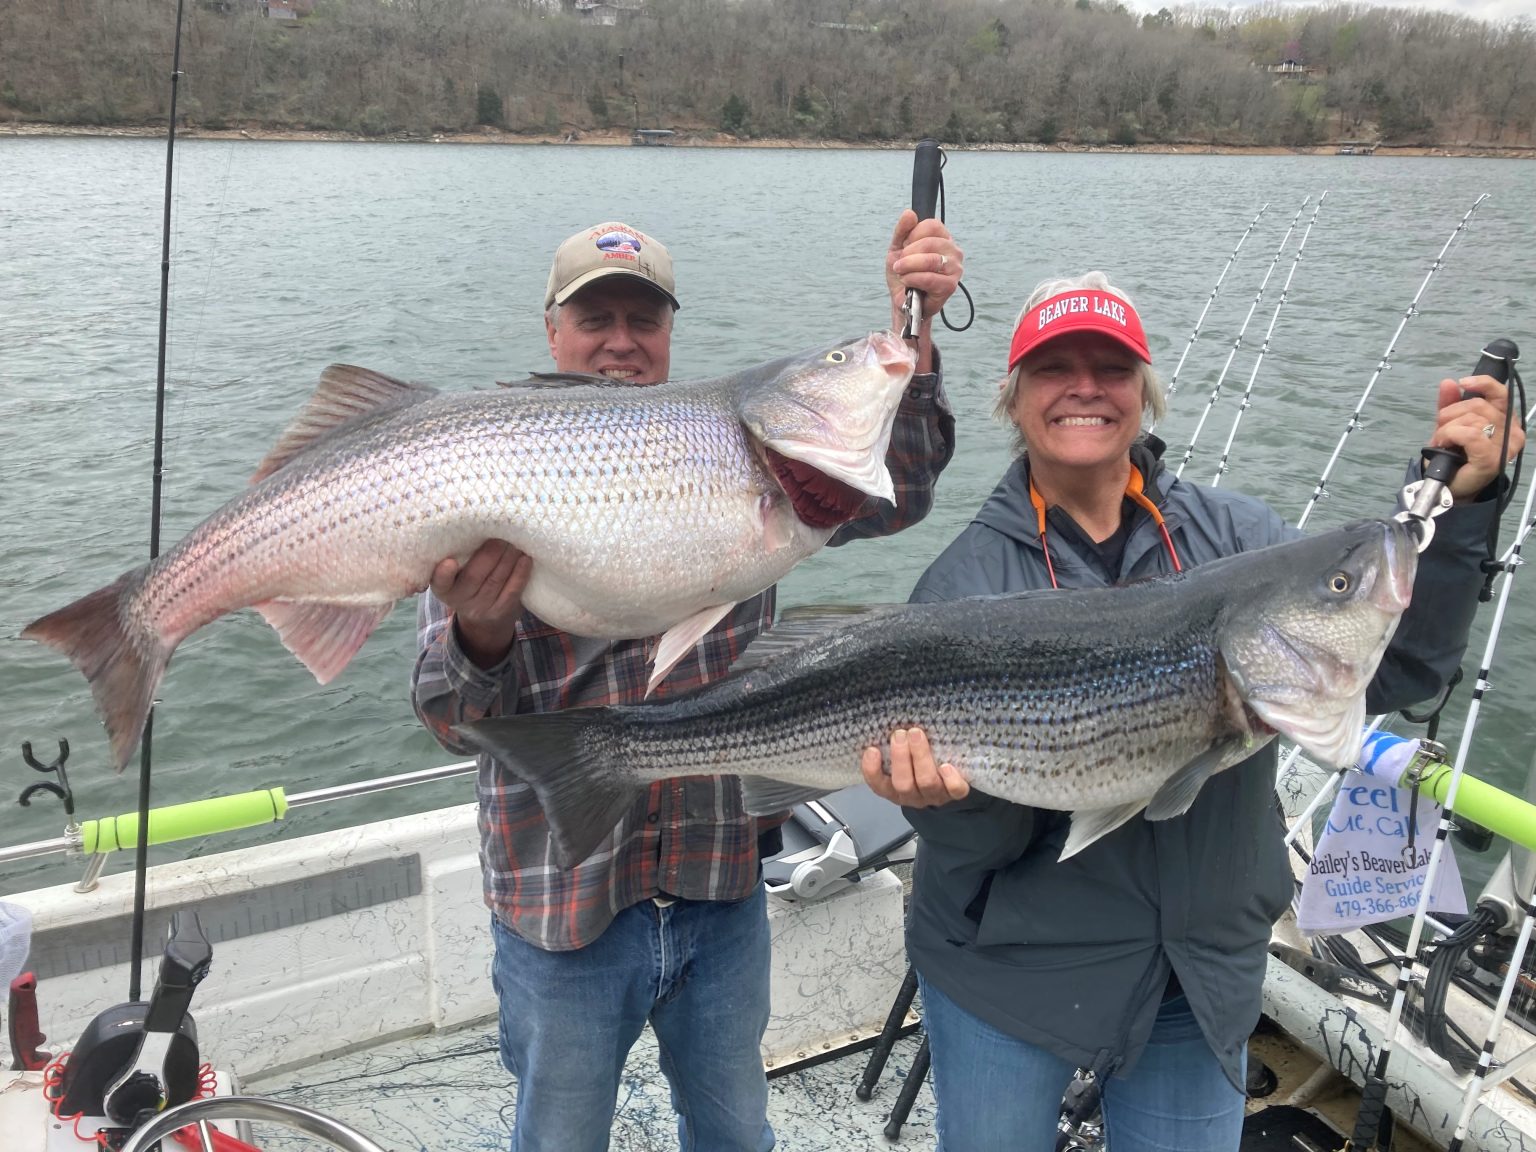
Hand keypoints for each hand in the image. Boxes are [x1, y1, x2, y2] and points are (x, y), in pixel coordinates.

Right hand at [429, 539, 530, 667]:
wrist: (483, 620)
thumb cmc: (468, 584)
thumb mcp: (456, 576)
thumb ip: (460, 556)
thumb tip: (481, 526)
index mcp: (443, 588)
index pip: (440, 582)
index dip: (444, 573)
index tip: (450, 562)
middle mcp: (460, 600)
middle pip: (475, 575)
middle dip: (491, 552)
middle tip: (502, 532)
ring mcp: (481, 608)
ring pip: (496, 579)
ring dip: (508, 557)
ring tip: (516, 540)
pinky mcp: (501, 611)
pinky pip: (512, 590)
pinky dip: (521, 572)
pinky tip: (525, 558)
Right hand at [861, 727, 969, 807]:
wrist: (948, 779)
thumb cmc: (916, 760)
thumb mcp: (901, 756)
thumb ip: (893, 746)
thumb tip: (884, 721)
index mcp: (894, 790)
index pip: (878, 786)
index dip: (872, 770)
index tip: (872, 750)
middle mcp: (913, 796)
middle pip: (903, 784)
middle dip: (900, 758)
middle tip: (900, 734)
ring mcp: (934, 796)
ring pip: (927, 782)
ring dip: (921, 757)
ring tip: (917, 734)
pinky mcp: (955, 793)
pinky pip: (955, 791)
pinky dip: (950, 780)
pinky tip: (946, 766)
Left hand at [885, 210, 963, 370]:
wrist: (902, 302)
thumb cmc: (903, 275)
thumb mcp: (897, 249)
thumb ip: (902, 231)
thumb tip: (910, 213)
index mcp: (943, 238)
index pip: (931, 225)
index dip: (912, 236)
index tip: (905, 248)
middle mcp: (954, 251)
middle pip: (930, 242)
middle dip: (908, 254)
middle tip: (899, 265)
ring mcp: (955, 269)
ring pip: (931, 260)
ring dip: (909, 267)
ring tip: (902, 273)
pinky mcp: (951, 286)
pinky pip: (930, 278)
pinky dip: (913, 279)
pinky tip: (908, 283)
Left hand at [1427, 374, 1525, 500]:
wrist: (1449, 486)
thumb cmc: (1454, 456)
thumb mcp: (1450, 425)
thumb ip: (1450, 404)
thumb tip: (1449, 382)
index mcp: (1506, 420)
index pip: (1501, 394)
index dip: (1483, 383)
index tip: (1463, 382)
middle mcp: (1512, 432)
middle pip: (1479, 405)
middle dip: (1451, 413)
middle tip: (1441, 429)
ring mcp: (1505, 447)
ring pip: (1473, 419)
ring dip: (1447, 428)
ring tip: (1442, 440)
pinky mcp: (1492, 459)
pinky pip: (1470, 434)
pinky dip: (1451, 435)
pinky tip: (1444, 444)